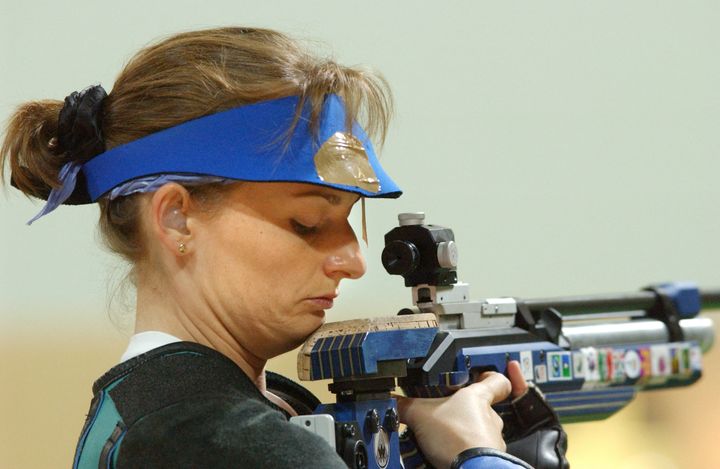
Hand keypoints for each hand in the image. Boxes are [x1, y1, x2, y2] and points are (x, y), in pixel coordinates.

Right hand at [396, 361, 527, 468]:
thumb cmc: (455, 437)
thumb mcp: (419, 415)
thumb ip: (405, 405)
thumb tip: (390, 401)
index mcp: (478, 398)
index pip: (497, 381)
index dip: (490, 377)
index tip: (480, 377)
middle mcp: (489, 418)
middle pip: (482, 409)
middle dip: (462, 413)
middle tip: (443, 416)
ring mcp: (492, 441)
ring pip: (478, 432)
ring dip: (463, 435)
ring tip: (440, 441)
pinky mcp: (490, 460)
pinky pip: (477, 453)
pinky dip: (463, 453)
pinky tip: (446, 456)